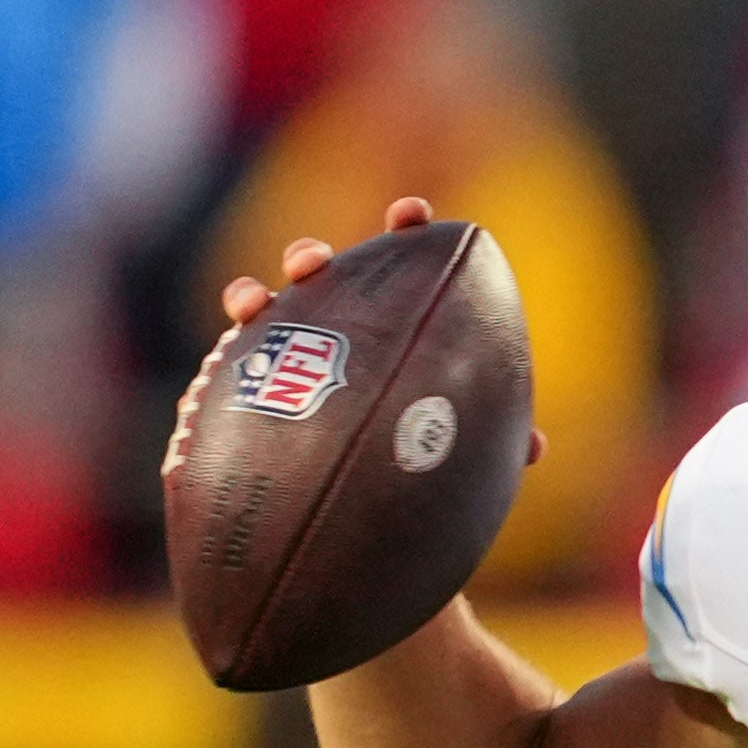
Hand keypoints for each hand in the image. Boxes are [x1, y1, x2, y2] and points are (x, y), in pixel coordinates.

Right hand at [161, 198, 543, 484]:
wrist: (345, 535)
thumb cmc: (403, 478)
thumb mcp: (449, 457)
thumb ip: (487, 442)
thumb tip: (533, 445)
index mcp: (383, 332)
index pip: (396, 269)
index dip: (402, 232)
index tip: (412, 212)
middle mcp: (326, 336)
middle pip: (314, 280)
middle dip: (310, 257)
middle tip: (314, 262)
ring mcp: (278, 362)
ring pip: (259, 314)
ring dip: (250, 298)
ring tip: (255, 302)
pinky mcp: (236, 398)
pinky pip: (218, 377)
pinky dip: (215, 371)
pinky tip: (217, 368)